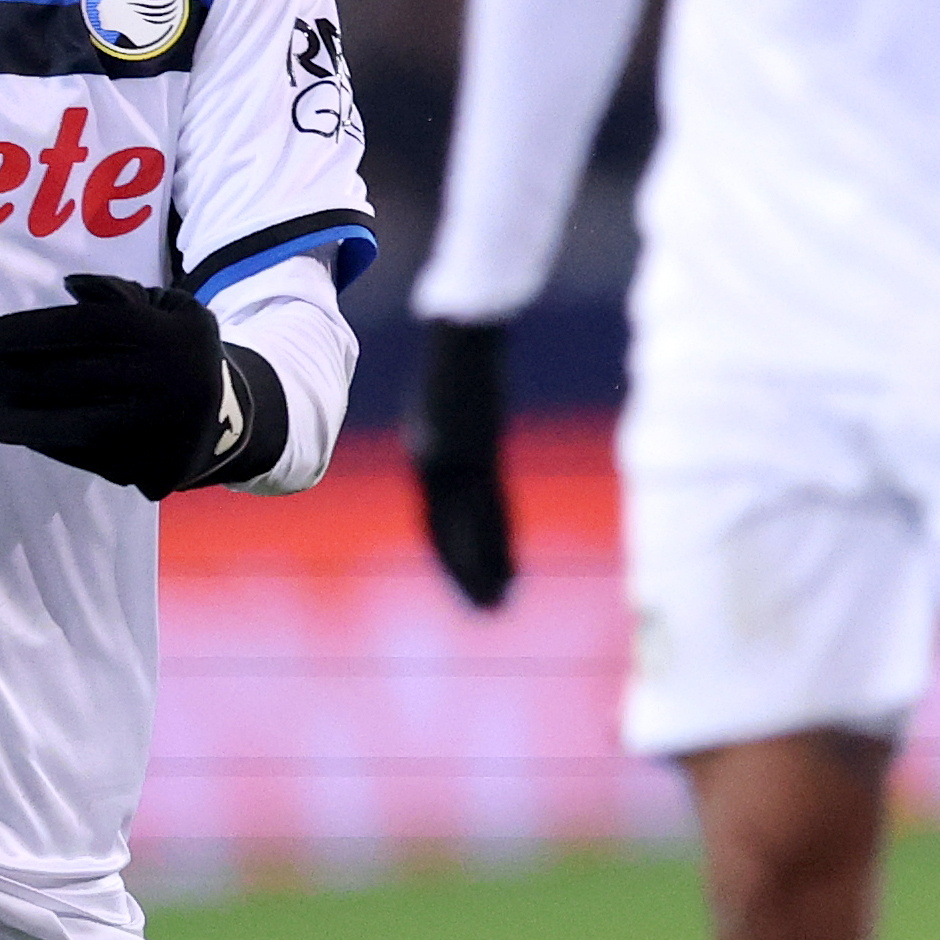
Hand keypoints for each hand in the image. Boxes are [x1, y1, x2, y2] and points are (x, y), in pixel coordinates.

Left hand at [0, 273, 270, 497]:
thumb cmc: (182, 354)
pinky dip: (53, 447)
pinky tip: (27, 434)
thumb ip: (120, 293)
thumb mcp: (169, 308)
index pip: (89, 327)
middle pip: (73, 377)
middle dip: (10, 374)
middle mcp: (164, 383)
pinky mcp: (155, 470)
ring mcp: (160, 432)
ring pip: (78, 427)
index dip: (34, 330)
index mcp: (165, 335)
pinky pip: (92, 460)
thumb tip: (70, 288)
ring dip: (21, 423)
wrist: (239, 421)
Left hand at [407, 318, 513, 608]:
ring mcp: (457, 459)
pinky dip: (497, 542)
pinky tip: (512, 565)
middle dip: (468, 571)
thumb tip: (451, 445)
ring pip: (472, 527)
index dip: (452, 554)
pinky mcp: (476, 451)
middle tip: (487, 610)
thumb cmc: (455, 352)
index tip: (469, 586)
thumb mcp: (444, 394)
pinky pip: (489, 507)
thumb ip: (447, 424)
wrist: (461, 329)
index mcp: (427, 452)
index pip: (437, 519)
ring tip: (500, 602)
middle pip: (451, 530)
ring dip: (484, 568)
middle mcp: (437, 463)